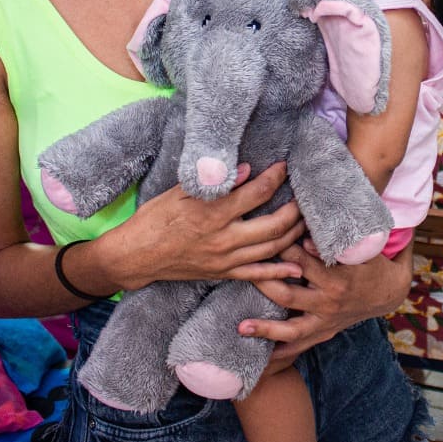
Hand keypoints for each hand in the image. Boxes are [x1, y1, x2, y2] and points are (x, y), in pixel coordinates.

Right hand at [100, 163, 305, 289]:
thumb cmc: (155, 218)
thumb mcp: (180, 191)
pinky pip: (258, 275)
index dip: (276, 177)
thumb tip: (246, 169)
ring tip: (306, 221)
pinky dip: (280, 272)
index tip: (284, 166)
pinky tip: (297, 267)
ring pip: (272, 249)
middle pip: (275, 225)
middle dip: (296, 210)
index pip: (257, 193)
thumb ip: (215, 182)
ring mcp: (226, 260)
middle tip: (304, 197)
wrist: (136, 256)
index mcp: (213, 213)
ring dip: (294, 235)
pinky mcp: (223, 274)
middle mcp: (224, 238)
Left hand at [240, 243, 411, 360]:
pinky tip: (262, 357)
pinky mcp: (324, 333)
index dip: (280, 249)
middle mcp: (328, 303)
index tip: (262, 240)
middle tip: (240, 274)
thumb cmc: (371, 262)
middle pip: (287, 295)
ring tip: (241, 327)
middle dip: (262, 284)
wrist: (389, 291)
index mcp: (337, 278)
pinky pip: (300, 346)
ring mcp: (325, 321)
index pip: (300, 262)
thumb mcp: (361, 248)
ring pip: (290, 329)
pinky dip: (282, 353)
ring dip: (265, 328)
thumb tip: (303, 236)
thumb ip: (334, 242)